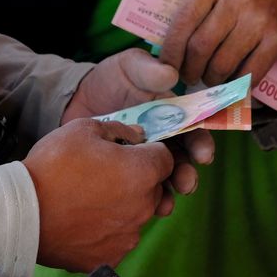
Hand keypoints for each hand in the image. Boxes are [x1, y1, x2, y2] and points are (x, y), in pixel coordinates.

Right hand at [24, 118, 173, 270]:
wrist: (21, 214)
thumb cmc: (53, 165)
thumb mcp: (83, 129)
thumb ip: (118, 129)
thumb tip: (138, 136)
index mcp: (142, 173)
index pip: (165, 158)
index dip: (149, 152)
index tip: (130, 153)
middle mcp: (144, 207)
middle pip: (154, 189)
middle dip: (139, 180)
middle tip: (106, 175)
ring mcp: (129, 236)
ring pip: (137, 216)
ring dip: (124, 207)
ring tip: (91, 200)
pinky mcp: (111, 258)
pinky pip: (119, 239)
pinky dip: (108, 232)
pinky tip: (85, 223)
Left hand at [60, 49, 214, 203]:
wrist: (73, 100)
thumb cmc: (109, 79)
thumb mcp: (128, 66)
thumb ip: (148, 68)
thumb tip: (171, 75)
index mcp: (172, 115)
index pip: (193, 130)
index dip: (201, 143)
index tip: (203, 155)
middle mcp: (164, 139)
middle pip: (182, 161)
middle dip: (187, 174)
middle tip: (185, 184)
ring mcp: (142, 159)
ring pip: (162, 180)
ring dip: (168, 193)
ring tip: (165, 204)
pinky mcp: (122, 172)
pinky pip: (137, 190)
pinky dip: (143, 201)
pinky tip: (143, 209)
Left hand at [159, 0, 276, 87]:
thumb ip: (200, 5)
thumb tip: (170, 46)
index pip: (183, 21)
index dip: (171, 51)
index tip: (166, 67)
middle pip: (200, 47)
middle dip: (190, 70)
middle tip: (189, 78)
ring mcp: (260, 18)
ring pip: (223, 64)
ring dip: (213, 79)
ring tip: (211, 79)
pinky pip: (249, 73)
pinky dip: (238, 85)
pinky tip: (233, 84)